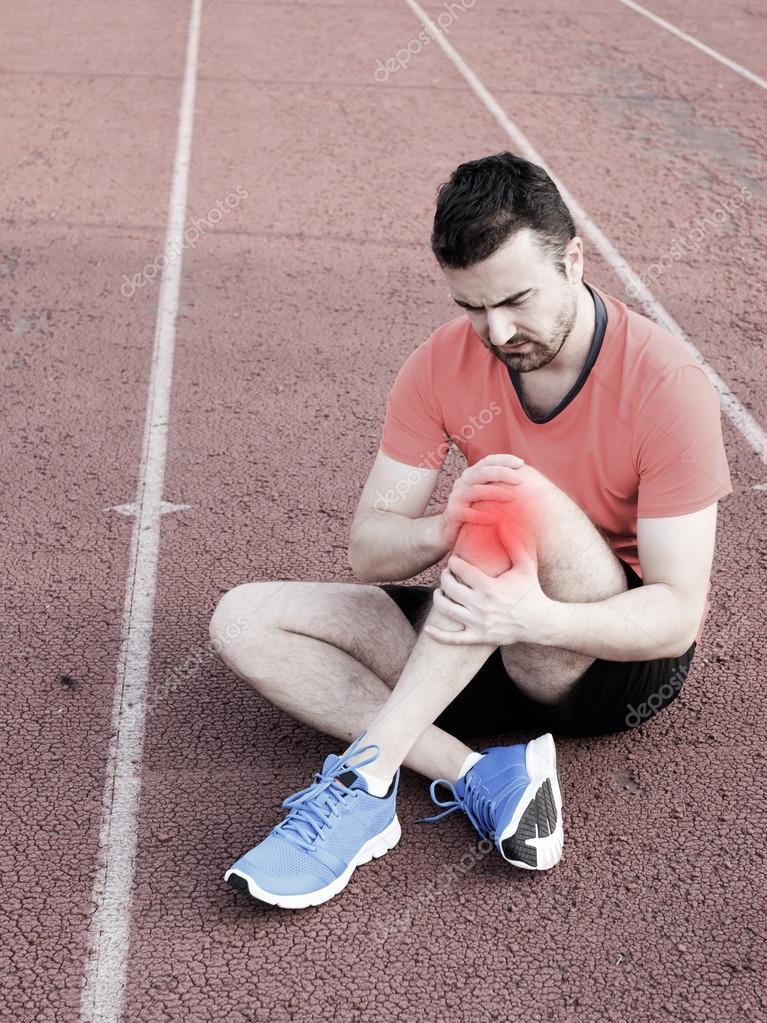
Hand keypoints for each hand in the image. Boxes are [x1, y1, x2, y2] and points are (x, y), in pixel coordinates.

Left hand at [424, 522, 550, 646]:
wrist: (541, 623)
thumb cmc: (532, 591)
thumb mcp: (526, 565)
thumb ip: (514, 543)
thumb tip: (504, 522)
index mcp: (490, 587)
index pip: (460, 570)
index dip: (453, 563)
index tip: (454, 560)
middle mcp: (481, 606)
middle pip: (449, 588)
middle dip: (444, 578)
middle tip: (447, 574)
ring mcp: (479, 623)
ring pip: (446, 610)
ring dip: (439, 598)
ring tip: (440, 591)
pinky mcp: (479, 637)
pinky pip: (453, 639)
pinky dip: (438, 635)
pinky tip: (428, 629)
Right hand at [438, 453, 525, 549]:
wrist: (447, 531)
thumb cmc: (473, 512)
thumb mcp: (485, 497)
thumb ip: (499, 487)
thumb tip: (528, 481)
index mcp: (472, 475)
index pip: (487, 461)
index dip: (504, 459)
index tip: (521, 463)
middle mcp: (462, 483)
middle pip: (482, 472)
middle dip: (501, 473)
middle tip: (519, 480)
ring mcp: (456, 498)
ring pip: (475, 490)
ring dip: (494, 492)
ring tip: (512, 497)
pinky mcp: (452, 514)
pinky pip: (466, 513)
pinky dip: (480, 516)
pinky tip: (494, 520)